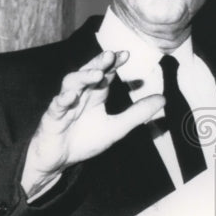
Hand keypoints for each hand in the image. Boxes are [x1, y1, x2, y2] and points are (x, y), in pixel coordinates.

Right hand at [21, 50, 164, 196]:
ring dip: (83, 77)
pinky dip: (63, 100)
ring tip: (97, 74)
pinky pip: (56, 106)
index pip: (106, 73)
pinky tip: (71, 96)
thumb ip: (137, 113)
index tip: (126, 54)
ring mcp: (65, 104)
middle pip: (88, 73)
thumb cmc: (84, 140)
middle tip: (111, 55)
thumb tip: (163, 99)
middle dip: (99, 63)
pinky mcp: (52, 118)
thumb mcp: (116, 128)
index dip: (114, 63)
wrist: (58, 160)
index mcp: (95, 94)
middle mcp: (80, 94)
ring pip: (71, 84)